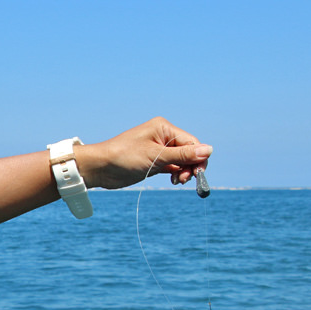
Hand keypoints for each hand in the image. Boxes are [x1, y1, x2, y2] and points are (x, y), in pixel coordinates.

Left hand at [74, 116, 212, 189]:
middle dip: (191, 166)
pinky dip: (177, 174)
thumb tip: (209, 150)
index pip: (191, 142)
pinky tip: (174, 180)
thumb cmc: (124, 156)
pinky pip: (173, 167)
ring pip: (182, 161)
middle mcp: (163, 137)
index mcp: (164, 128)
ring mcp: (159, 150)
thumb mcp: (156, 156)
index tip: (197, 174)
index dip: (198, 158)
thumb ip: (183, 155)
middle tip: (185, 180)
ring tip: (177, 181)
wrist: (100, 167)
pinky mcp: (154, 162)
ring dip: (184, 172)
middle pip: (189, 152)